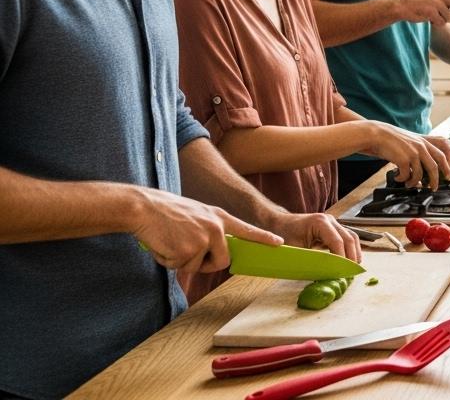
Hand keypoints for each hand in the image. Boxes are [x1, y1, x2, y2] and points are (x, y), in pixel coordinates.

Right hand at [129, 188, 282, 276]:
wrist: (144, 207)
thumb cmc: (166, 212)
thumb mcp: (196, 215)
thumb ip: (209, 231)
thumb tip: (213, 253)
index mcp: (218, 217)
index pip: (246, 230)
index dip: (263, 238)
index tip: (279, 243)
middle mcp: (216, 228)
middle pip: (222, 262)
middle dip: (205, 265)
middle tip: (186, 252)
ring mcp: (203, 239)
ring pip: (197, 267)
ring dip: (181, 261)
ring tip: (170, 241)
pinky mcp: (188, 250)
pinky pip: (179, 267)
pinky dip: (168, 260)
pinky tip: (163, 244)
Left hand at [265, 212, 361, 263]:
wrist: (280, 223)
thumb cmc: (285, 235)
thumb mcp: (296, 249)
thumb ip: (312, 258)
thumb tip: (326, 272)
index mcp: (320, 222)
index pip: (337, 241)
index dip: (342, 258)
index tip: (342, 271)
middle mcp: (330, 220)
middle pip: (349, 238)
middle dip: (351, 256)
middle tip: (350, 273)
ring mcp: (333, 222)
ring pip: (352, 237)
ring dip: (355, 252)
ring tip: (352, 268)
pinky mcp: (334, 228)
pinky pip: (348, 237)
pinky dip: (350, 249)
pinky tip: (349, 260)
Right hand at [362, 121, 449, 189]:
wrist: (376, 134)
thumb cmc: (390, 140)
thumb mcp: (408, 144)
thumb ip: (416, 158)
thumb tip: (419, 179)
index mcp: (424, 143)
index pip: (442, 155)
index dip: (447, 168)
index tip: (447, 176)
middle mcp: (421, 147)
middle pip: (434, 167)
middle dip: (435, 180)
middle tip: (433, 188)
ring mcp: (413, 153)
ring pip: (419, 174)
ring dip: (414, 182)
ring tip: (408, 184)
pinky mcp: (403, 159)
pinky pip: (406, 175)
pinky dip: (402, 179)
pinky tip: (398, 177)